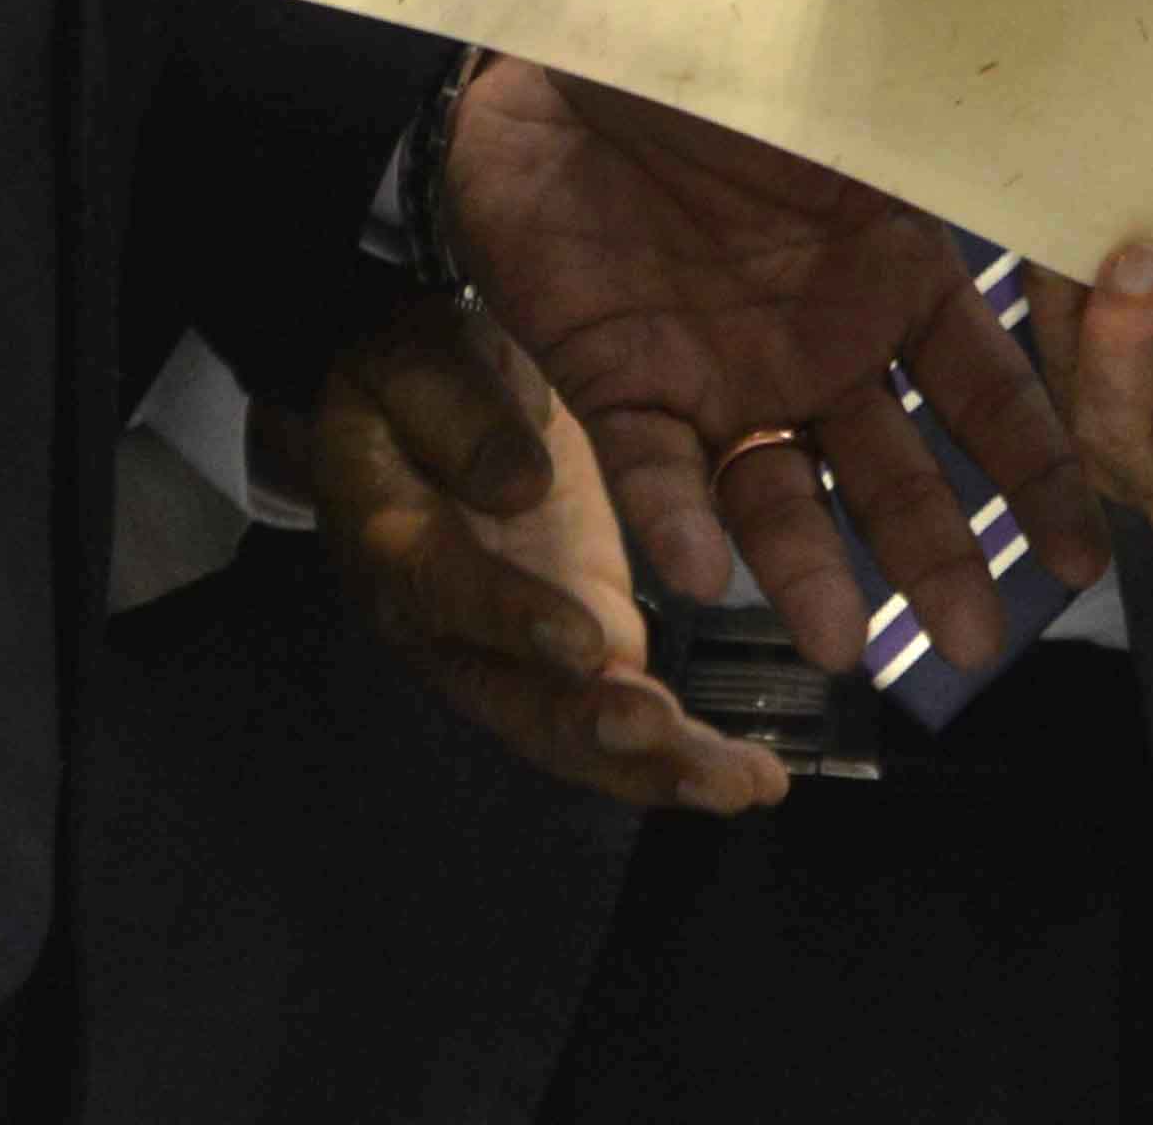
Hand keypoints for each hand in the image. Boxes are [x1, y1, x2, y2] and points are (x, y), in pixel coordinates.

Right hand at [310, 291, 790, 813]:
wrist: (425, 401)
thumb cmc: (416, 375)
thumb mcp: (416, 364)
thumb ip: (457, 413)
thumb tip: (516, 485)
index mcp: (396, 540)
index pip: (447, 588)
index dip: (511, 619)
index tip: (580, 644)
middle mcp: (451, 624)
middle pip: (513, 697)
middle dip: (591, 729)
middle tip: (662, 739)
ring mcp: (517, 650)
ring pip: (574, 730)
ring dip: (654, 767)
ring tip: (740, 787)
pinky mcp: (578, 644)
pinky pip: (622, 709)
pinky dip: (684, 751)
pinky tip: (756, 779)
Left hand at [440, 56, 1106, 676]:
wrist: (576, 48)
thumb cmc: (736, 56)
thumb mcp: (864, 106)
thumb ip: (946, 158)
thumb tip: (1067, 157)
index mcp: (896, 281)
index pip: (988, 397)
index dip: (1039, 478)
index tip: (1085, 560)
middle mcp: (820, 349)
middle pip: (893, 477)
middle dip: (937, 562)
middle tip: (974, 644)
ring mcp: (720, 376)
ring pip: (775, 497)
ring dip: (807, 570)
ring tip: (840, 644)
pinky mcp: (617, 383)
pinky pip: (651, 468)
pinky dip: (676, 520)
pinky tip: (704, 572)